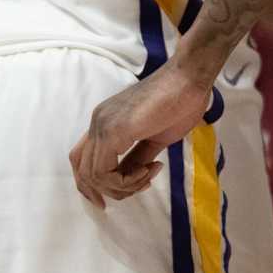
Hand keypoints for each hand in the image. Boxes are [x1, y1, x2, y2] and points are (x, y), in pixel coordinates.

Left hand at [70, 62, 214, 207]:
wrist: (190, 79)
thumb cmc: (179, 103)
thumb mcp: (154, 138)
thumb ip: (137, 157)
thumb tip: (128, 178)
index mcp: (104, 122)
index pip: (82, 160)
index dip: (95, 185)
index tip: (125, 193)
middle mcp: (97, 123)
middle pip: (83, 172)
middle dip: (112, 190)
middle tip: (143, 185)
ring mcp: (102, 125)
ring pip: (93, 176)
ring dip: (123, 186)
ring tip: (149, 176)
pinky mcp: (114, 130)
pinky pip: (105, 171)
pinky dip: (126, 181)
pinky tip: (149, 170)